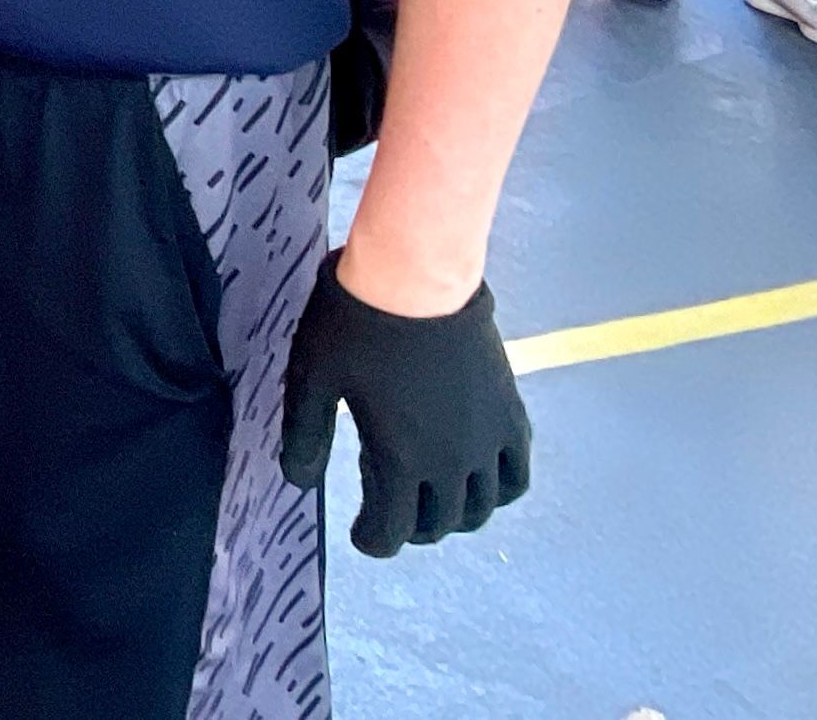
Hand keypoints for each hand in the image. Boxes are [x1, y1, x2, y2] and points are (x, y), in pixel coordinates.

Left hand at [278, 259, 530, 558]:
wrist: (415, 275)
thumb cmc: (355, 324)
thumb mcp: (312, 381)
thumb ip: (305, 438)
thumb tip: (299, 481)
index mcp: (399, 461)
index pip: (391, 533)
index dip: (372, 540)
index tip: (361, 531)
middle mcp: (451, 462)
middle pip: (439, 525)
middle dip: (410, 528)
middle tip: (389, 508)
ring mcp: (487, 439)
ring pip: (482, 508)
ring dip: (456, 515)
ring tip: (432, 497)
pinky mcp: (509, 411)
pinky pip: (517, 474)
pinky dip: (499, 489)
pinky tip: (479, 475)